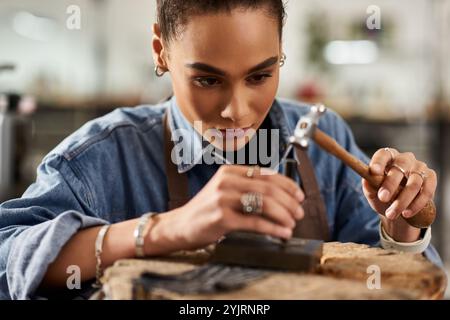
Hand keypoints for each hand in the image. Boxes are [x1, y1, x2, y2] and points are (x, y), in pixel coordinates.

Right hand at [148, 165, 304, 252]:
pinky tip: (283, 233)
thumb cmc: (206, 210)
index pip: (267, 174)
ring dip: (284, 215)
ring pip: (264, 203)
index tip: (300, 196)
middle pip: (268, 188)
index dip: (288, 185)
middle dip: (289, 202)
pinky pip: (255, 222)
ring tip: (293, 223)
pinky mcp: (222, 218)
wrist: (180, 225)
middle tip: (299, 213)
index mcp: (230, 172)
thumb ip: (248, 188)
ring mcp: (223, 199)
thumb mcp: (225, 191)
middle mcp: (226, 181)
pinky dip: (273, 228)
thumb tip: (281, 195)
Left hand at [362, 148, 436, 241]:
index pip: (383, 155)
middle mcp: (405, 159)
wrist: (398, 207)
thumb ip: (369, 185)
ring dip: (402, 200)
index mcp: (388, 157)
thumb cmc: (383, 194)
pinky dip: (417, 204)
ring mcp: (419, 167)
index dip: (379, 162)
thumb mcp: (372, 191)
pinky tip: (406, 213)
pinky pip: (427, 190)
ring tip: (391, 214)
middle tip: (382, 198)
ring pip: (414, 182)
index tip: (373, 172)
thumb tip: (367, 181)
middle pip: (400, 167)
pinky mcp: (430, 178)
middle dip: (391, 184)